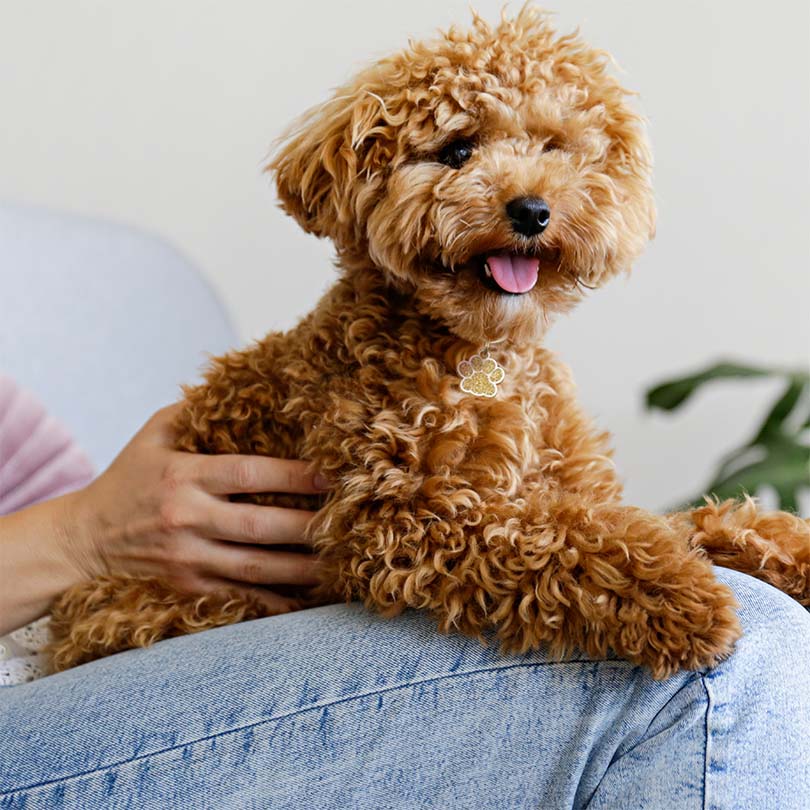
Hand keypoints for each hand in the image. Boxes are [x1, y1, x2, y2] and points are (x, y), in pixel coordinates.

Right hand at [61, 404, 327, 612]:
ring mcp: (187, 560)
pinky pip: (240, 599)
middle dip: (309, 526)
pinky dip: (276, 603)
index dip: (293, 476)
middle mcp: (186, 519)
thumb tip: (244, 388)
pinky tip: (308, 599)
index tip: (331, 474)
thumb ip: (196, 412)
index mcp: (183, 475)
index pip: (247, 474)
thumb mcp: (153, 434)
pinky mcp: (187, 589)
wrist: (83, 540)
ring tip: (341, 563)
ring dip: (303, 569)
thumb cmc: (128, 478)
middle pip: (260, 526)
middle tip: (350, 522)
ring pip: (256, 569)